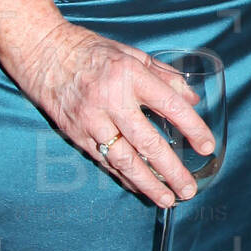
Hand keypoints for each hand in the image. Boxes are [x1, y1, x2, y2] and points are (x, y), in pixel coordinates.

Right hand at [12, 21, 214, 205]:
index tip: (207, 146)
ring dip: (148, 183)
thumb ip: (164, 76)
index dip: (191, 128)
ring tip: (168, 199)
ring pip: (124, 160)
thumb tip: (192, 99)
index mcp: (130, 75)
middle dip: (171, 170)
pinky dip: (124, 177)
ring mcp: (91, 120)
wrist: (43, 52)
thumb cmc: (91, 51)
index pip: (169, 105)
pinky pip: (104, 161)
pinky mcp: (76, 133)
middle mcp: (111, 100)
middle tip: (189, 189)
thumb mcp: (132, 54)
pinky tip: (140, 187)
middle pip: (148, 142)